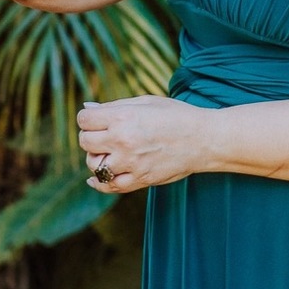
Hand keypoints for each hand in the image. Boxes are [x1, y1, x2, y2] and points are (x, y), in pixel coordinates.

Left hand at [78, 94, 207, 192]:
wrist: (204, 139)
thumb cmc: (176, 115)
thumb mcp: (146, 102)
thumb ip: (114, 106)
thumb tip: (87, 110)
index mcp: (123, 117)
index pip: (85, 120)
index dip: (87, 119)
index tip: (95, 119)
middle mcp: (123, 140)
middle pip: (86, 142)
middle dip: (90, 136)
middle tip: (102, 134)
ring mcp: (131, 162)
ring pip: (94, 165)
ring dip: (96, 158)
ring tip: (108, 152)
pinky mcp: (140, 179)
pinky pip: (109, 186)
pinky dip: (98, 183)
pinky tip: (95, 178)